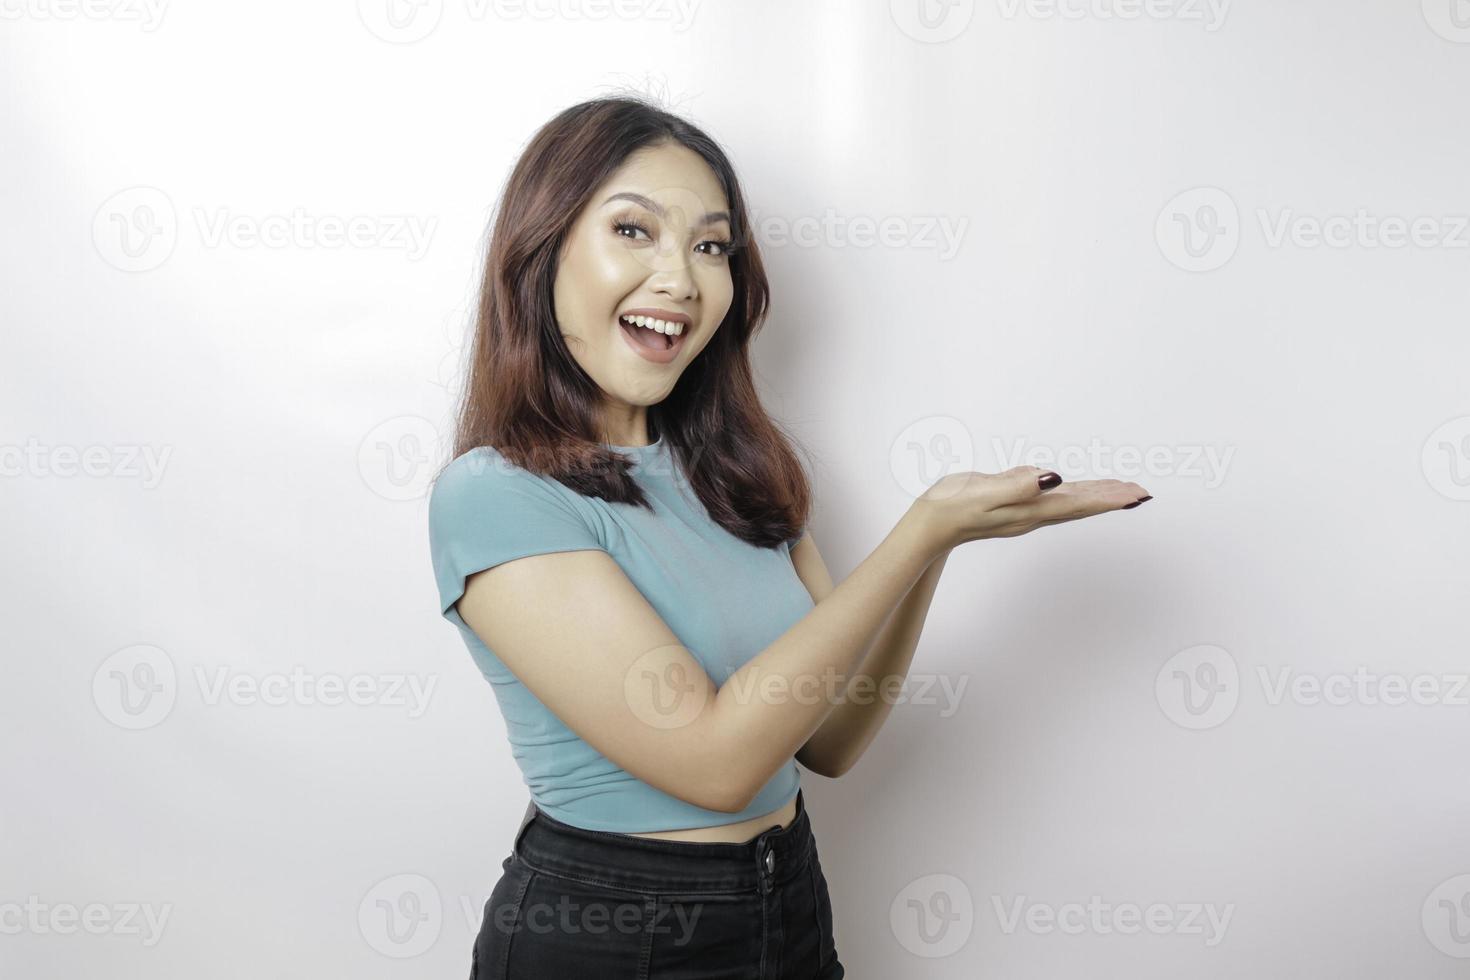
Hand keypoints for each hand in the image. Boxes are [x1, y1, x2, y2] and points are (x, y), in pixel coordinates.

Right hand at [914, 466, 1149, 547]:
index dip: (1109, 499)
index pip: (1078, 503)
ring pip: (1070, 504)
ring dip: (1097, 498)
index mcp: (1029, 510)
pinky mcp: (1015, 506)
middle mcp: (1032, 514)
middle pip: (1081, 506)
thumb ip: (1018, 485)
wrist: (930, 525)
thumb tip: (1054, 478)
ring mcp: (1024, 513)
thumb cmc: (951, 506)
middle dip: (1112, 499)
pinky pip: (1055, 501)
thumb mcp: (984, 492)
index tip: (1136, 495)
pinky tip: (1077, 490)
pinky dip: (1075, 496)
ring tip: (1121, 492)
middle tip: (1141, 492)